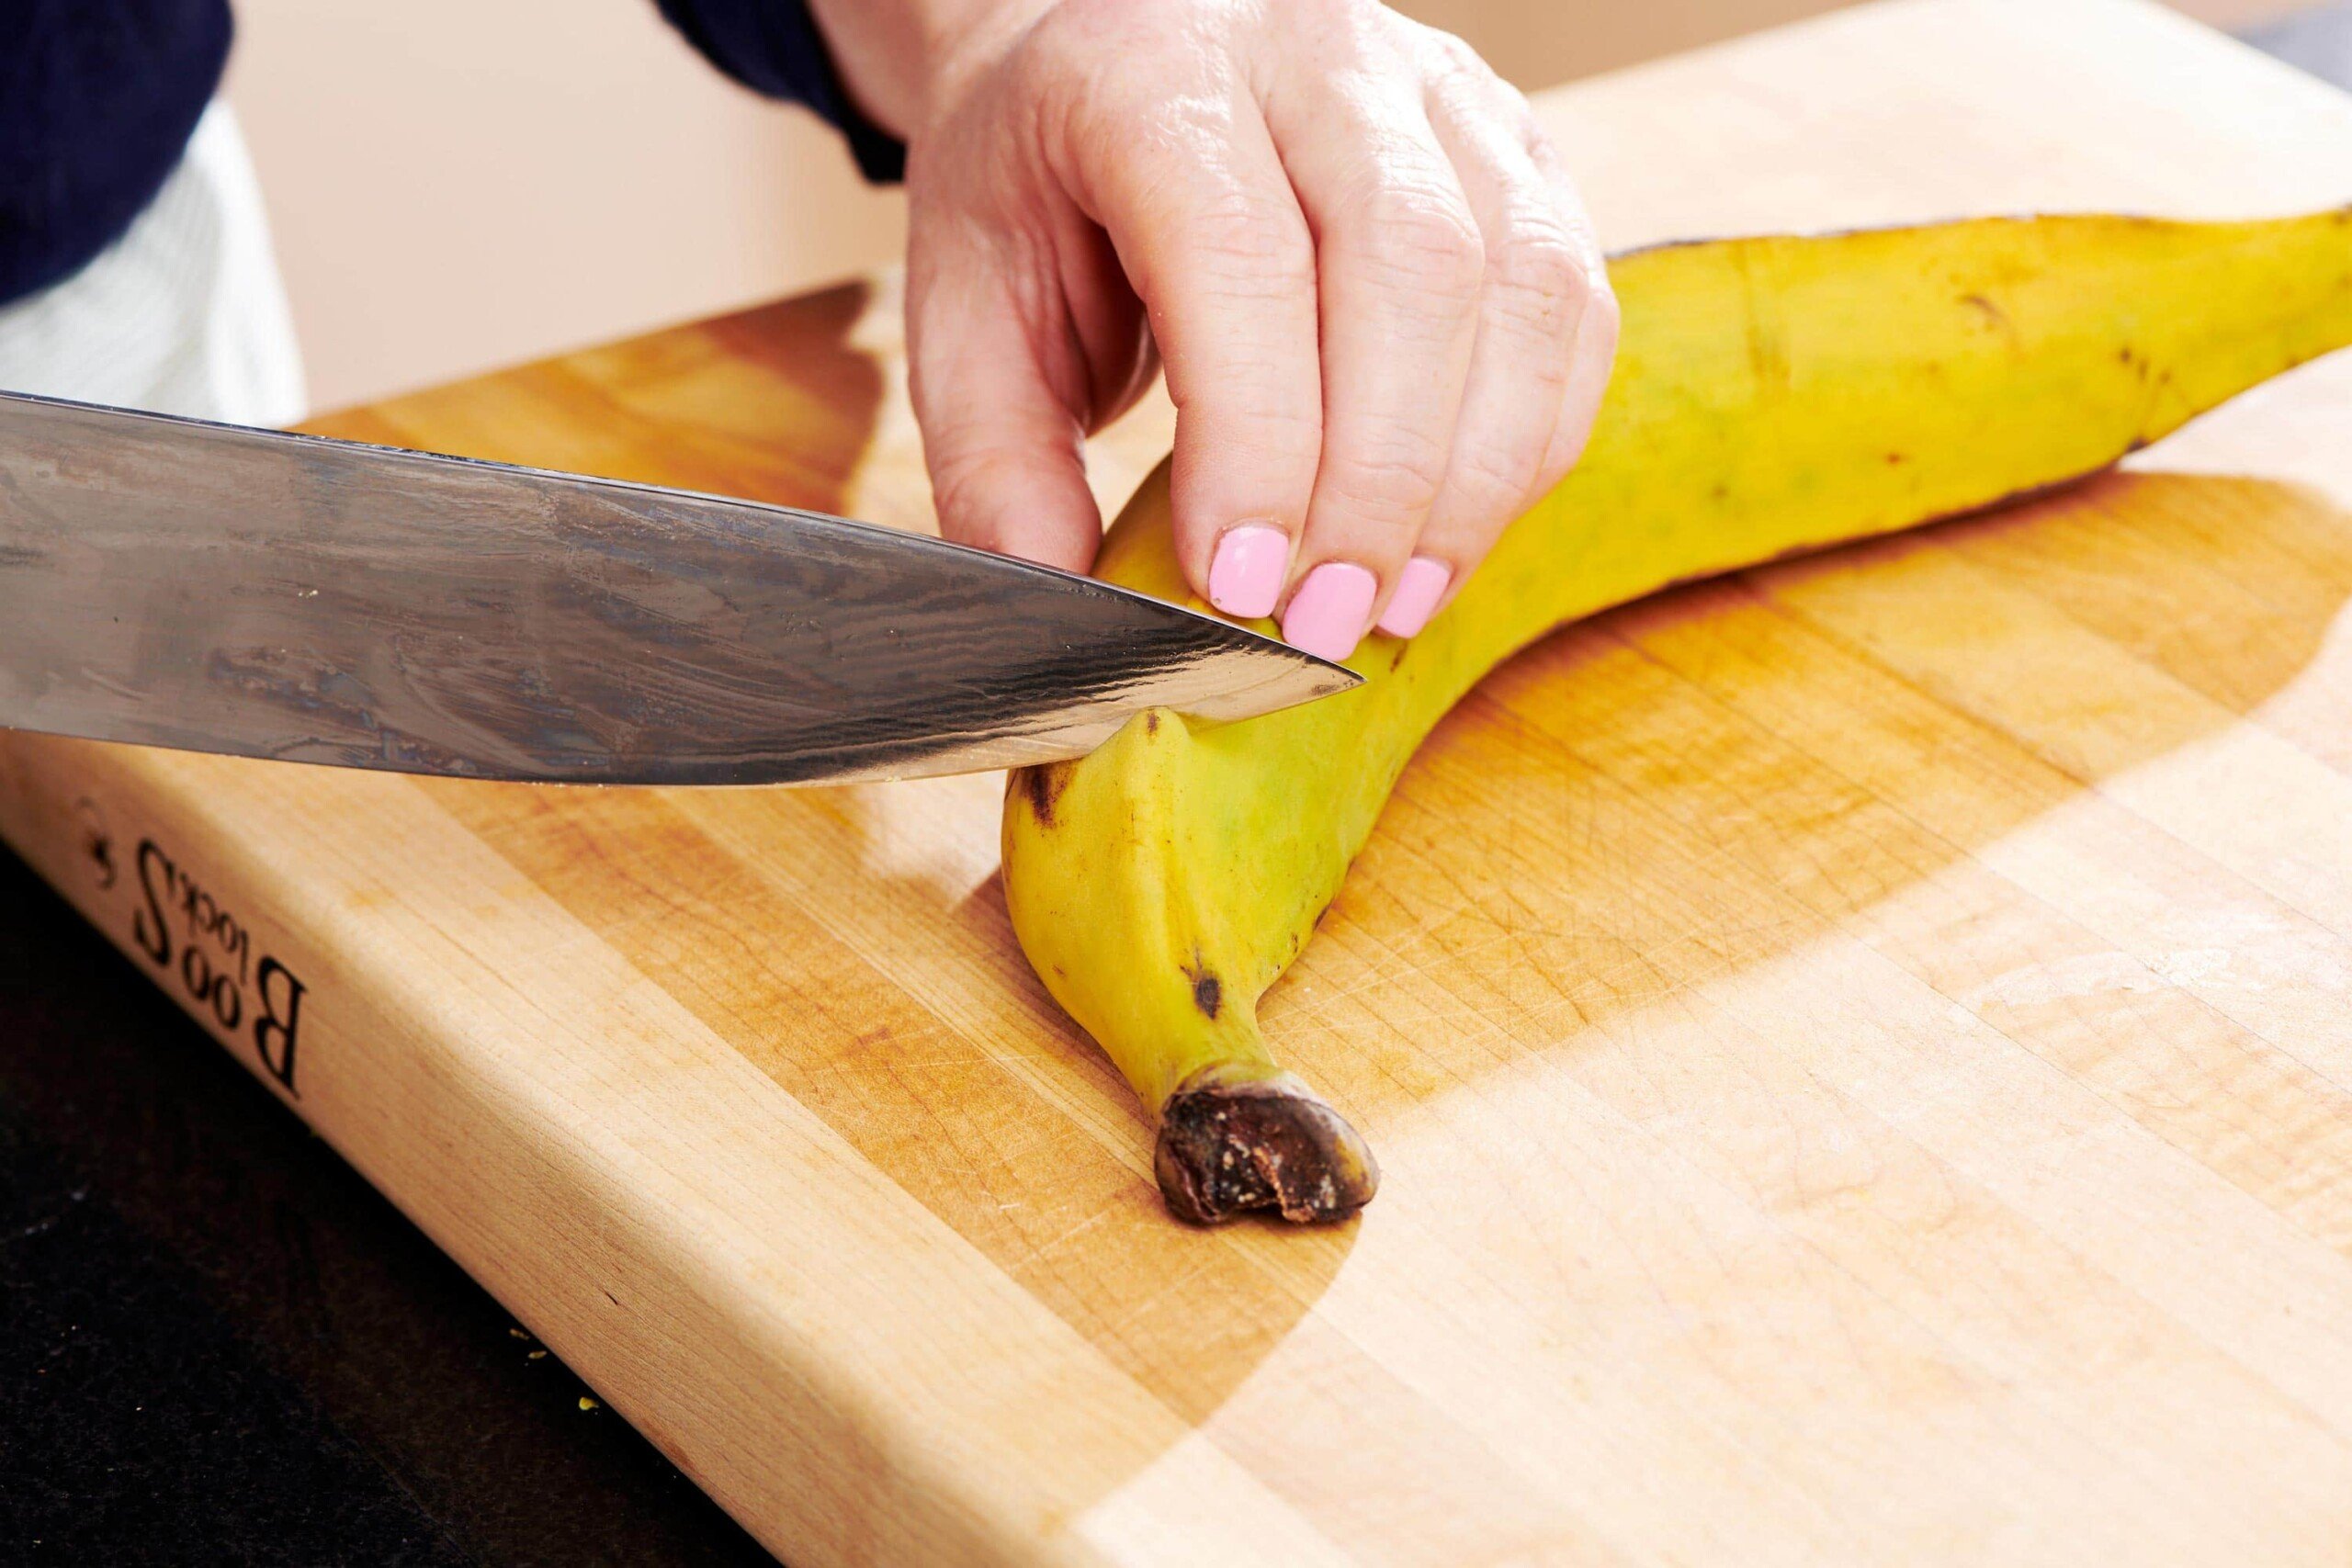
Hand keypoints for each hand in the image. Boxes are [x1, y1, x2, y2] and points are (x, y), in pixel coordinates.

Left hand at [812, 0, 1617, 660]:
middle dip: (1380, 480)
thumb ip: (996, 460)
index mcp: (1157, 75)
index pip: (1242, 255)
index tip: (1239, 586)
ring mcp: (1441, 93)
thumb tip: (1064, 604)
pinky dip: (1533, 441)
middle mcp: (1319, 54)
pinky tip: (1454, 534)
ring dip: (1474, 476)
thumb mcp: (967, 310)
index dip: (1258, 441)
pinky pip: (1571, 307)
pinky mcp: (1518, 150)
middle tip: (1325, 622)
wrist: (1116, 52)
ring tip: (1398, 602)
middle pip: (1411, 264)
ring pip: (1521, 284)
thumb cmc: (1043, 189)